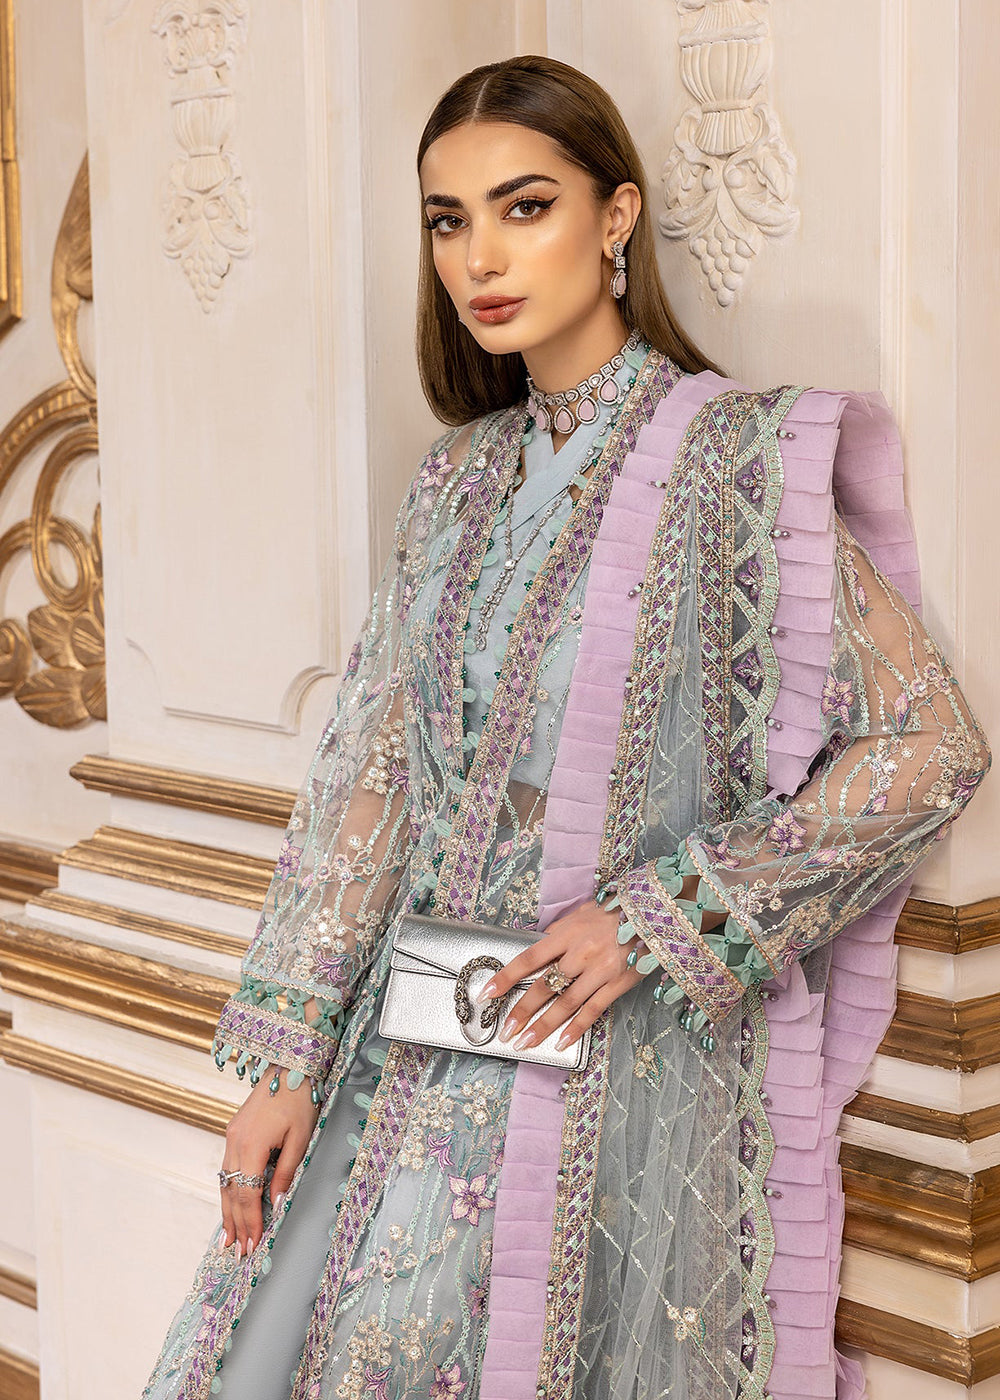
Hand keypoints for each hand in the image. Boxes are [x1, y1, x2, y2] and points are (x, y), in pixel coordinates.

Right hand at [220, 1069, 318, 1256]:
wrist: (289, 1065)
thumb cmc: (301, 1100)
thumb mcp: (300, 1139)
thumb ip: (285, 1173)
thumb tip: (275, 1205)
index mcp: (251, 1144)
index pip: (247, 1194)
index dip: (249, 1222)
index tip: (252, 1245)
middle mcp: (234, 1141)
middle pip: (231, 1192)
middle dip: (236, 1223)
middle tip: (238, 1252)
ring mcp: (231, 1135)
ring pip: (225, 1181)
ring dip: (227, 1210)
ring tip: (229, 1238)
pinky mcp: (233, 1130)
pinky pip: (228, 1167)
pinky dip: (229, 1189)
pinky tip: (231, 1204)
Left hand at [479, 899, 642, 1051]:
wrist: (656, 913)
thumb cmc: (617, 911)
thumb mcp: (583, 913)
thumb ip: (560, 932)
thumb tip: (539, 946)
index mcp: (567, 932)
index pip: (529, 957)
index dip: (505, 977)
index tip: (487, 994)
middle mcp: (581, 952)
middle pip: (544, 986)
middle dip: (521, 1011)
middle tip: (504, 1030)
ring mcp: (600, 970)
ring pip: (565, 1003)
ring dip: (543, 1025)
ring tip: (524, 1042)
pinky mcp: (618, 983)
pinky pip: (593, 1010)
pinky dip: (576, 1028)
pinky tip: (561, 1042)